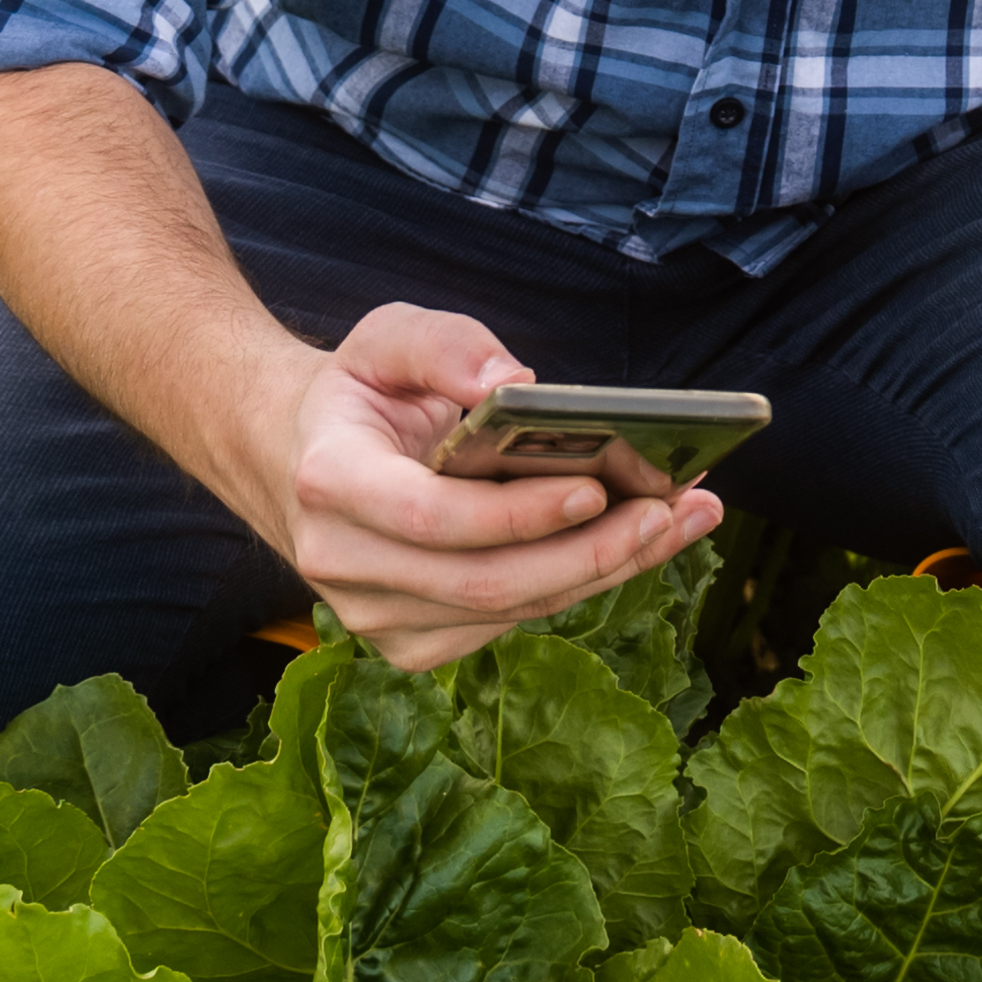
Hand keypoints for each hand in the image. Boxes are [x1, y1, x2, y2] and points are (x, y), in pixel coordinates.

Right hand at [220, 304, 723, 668]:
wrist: (298, 460)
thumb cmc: (360, 395)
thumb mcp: (385, 338)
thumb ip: (444, 344)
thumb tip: (515, 380)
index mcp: (331, 482)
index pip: (431, 518)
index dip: (517, 515)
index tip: (597, 489)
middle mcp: (343, 563)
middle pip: (484, 581)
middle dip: (590, 552)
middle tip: (671, 511)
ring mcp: (374, 616)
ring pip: (508, 609)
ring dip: (606, 570)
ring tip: (683, 519)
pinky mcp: (412, 643)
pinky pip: (510, 621)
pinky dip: (580, 585)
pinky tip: (640, 544)